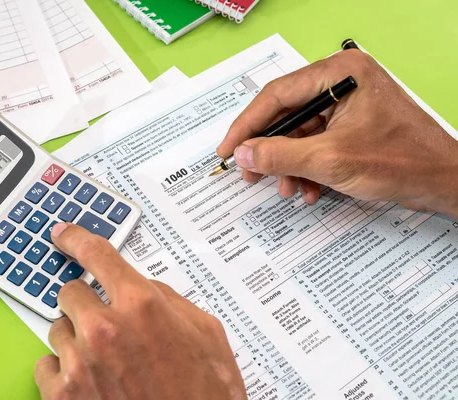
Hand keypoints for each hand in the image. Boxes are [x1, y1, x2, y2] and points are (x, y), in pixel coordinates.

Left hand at [34, 223, 245, 399]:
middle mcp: (106, 330)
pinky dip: (62, 370)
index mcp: (142, 306)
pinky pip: (44, 365)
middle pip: (70, 292)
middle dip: (86, 302)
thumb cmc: (203, 394)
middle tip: (105, 321)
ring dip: (76, 338)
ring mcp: (81, 363)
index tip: (64, 235)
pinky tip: (90, 380)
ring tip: (106, 360)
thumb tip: (141, 285)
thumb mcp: (205, 333)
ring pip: (57, 329)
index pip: (97, 254)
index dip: (77, 239)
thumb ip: (168, 299)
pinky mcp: (63, 396)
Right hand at [217, 49, 457, 217]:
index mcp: (339, 74)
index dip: (247, 126)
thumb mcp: (329, 160)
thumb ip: (279, 156)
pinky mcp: (352, 123)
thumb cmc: (402, 161)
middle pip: (286, 115)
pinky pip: (316, 142)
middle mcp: (341, 82)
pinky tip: (309, 188)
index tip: (228, 149)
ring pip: (299, 133)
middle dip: (269, 151)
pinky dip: (307, 166)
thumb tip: (244, 154)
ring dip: (289, 164)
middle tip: (251, 174)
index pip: (277, 95)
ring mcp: (347, 102)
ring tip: (287, 188)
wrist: (442, 182)